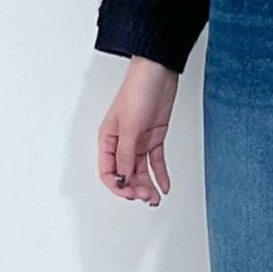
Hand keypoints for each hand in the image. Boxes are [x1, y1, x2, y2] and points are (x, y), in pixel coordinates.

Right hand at [97, 57, 178, 203]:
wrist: (159, 73)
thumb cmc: (137, 90)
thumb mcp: (129, 125)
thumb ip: (126, 153)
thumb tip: (124, 176)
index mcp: (107, 139)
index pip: (107, 171)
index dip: (117, 185)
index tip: (129, 193)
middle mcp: (122, 142)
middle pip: (125, 174)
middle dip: (134, 187)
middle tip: (146, 196)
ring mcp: (138, 141)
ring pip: (141, 171)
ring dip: (147, 185)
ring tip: (155, 198)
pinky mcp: (154, 138)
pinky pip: (156, 161)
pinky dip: (160, 175)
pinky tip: (164, 186)